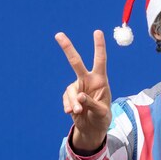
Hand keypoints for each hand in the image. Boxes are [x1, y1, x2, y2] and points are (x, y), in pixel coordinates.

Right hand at [55, 30, 111, 151]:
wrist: (93, 127)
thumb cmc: (102, 117)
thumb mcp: (102, 112)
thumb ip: (92, 104)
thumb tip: (79, 97)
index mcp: (100, 80)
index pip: (100, 60)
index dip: (99, 46)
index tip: (97, 32)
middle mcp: (88, 80)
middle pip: (76, 62)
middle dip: (67, 48)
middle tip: (58, 34)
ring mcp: (77, 87)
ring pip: (70, 90)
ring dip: (72, 101)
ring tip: (78, 111)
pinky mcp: (69, 96)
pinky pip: (65, 99)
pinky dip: (68, 106)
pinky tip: (72, 112)